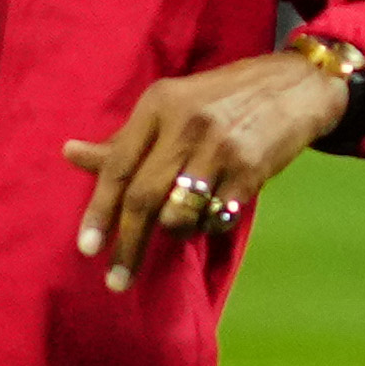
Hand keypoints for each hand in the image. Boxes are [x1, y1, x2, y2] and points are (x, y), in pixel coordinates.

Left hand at [62, 51, 351, 291]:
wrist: (295, 86)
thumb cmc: (222, 100)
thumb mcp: (169, 106)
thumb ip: (123, 139)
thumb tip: (69, 153)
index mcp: (158, 103)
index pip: (118, 166)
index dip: (98, 211)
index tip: (87, 248)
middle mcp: (186, 123)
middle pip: (143, 197)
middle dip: (127, 245)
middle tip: (116, 279)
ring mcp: (220, 148)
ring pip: (178, 214)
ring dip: (174, 231)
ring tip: (182, 223)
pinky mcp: (250, 169)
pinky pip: (215, 218)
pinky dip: (208, 226)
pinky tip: (214, 211)